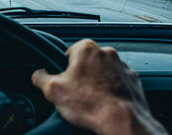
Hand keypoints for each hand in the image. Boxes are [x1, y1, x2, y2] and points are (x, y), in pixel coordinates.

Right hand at [31, 39, 167, 134]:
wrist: (122, 122)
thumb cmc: (92, 105)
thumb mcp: (53, 90)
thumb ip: (40, 77)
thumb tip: (38, 75)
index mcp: (86, 49)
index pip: (69, 52)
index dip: (63, 68)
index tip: (64, 81)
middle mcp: (106, 53)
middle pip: (86, 62)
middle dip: (81, 76)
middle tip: (76, 93)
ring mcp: (123, 67)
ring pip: (103, 72)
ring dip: (97, 83)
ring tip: (92, 101)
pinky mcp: (134, 81)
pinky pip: (118, 83)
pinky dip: (112, 91)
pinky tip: (105, 104)